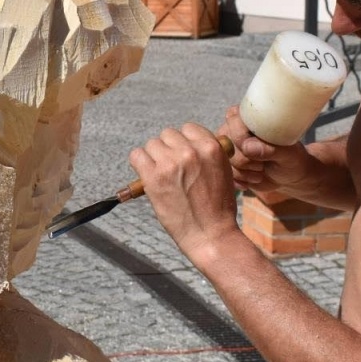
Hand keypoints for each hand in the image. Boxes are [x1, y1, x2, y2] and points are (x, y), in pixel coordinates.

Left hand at [129, 122, 240, 259]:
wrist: (209, 233)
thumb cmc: (218, 206)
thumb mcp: (223, 170)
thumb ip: (208, 153)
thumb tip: (190, 142)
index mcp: (211, 147)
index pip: (189, 128)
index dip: (184, 142)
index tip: (183, 155)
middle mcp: (190, 151)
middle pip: (168, 135)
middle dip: (169, 149)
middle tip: (172, 168)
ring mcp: (170, 163)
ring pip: (152, 144)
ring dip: (154, 157)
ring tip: (161, 175)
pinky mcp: (153, 177)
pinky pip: (137, 156)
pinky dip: (139, 163)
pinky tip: (147, 175)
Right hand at [219, 105, 315, 199]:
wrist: (289, 177)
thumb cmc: (292, 159)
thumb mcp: (288, 154)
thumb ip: (270, 149)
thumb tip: (247, 147)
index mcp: (251, 117)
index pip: (232, 120)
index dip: (241, 137)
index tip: (262, 149)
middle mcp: (235, 129)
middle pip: (226, 143)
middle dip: (246, 159)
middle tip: (265, 162)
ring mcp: (229, 147)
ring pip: (226, 161)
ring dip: (246, 172)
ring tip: (262, 170)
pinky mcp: (227, 163)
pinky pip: (226, 173)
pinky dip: (242, 180)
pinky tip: (255, 177)